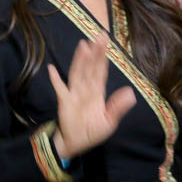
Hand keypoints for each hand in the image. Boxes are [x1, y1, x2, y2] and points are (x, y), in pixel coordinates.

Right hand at [48, 35, 135, 158]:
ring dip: (80, 60)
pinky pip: (59, 88)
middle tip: (97, 36)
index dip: (103, 58)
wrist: (76, 144)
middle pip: (90, 68)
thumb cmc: (92, 131)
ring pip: (78, 73)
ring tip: (83, 45)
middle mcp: (86, 89)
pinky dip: (55, 79)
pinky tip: (51, 69)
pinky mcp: (64, 101)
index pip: (101, 72)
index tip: (105, 43)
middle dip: (94, 53)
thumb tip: (130, 93)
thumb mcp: (109, 122)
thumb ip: (117, 107)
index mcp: (98, 93)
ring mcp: (74, 94)